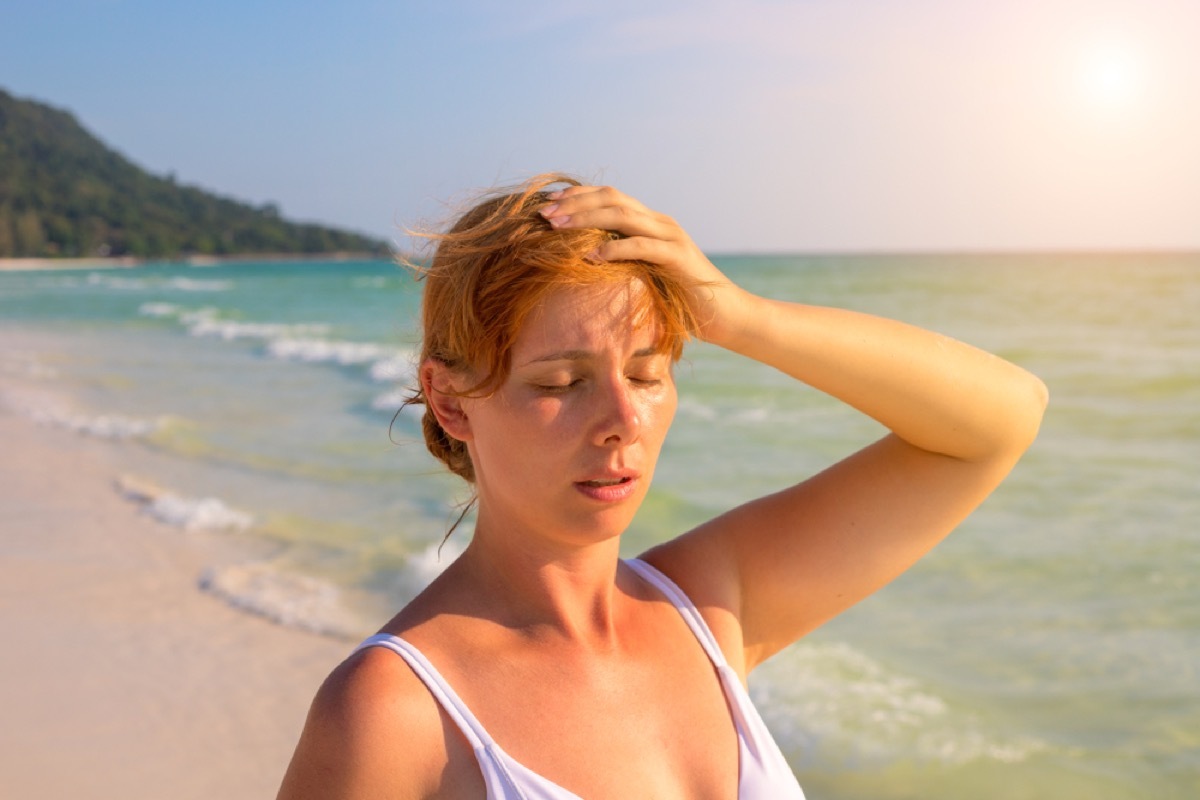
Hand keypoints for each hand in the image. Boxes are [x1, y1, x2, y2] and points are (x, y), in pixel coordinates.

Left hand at [538, 185, 747, 344]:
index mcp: (651, 224)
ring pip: (623, 215)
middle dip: (574, 204)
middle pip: (612, 199)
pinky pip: (641, 246)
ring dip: (586, 219)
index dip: (577, 197)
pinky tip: (589, 256)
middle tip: (543, 214)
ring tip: (557, 228)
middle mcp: (660, 223)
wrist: (725, 316)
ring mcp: (671, 237)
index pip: (609, 197)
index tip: (547, 205)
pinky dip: (613, 248)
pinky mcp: (678, 257)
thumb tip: (584, 266)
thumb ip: (623, 264)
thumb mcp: (645, 277)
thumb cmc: (681, 302)